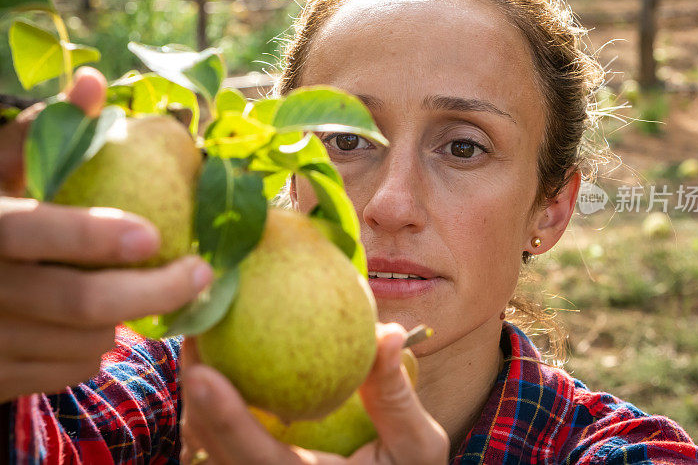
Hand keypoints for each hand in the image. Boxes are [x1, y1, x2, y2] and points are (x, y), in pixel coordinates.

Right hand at [0, 68, 213, 402]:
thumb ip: (38, 134)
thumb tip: (93, 81)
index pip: (32, 233)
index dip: (93, 234)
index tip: (155, 234)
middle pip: (79, 301)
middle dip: (154, 292)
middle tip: (201, 274)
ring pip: (81, 340)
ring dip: (126, 318)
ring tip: (142, 290)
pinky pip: (67, 371)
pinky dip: (97, 349)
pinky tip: (101, 322)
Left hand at [180, 323, 449, 463]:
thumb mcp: (416, 447)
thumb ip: (396, 397)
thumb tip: (385, 332)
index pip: (255, 457)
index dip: (224, 417)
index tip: (202, 373)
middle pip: (211, 449)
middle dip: (195, 393)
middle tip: (195, 330)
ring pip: (206, 447)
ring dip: (198, 396)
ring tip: (201, 336)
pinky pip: (220, 443)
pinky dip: (212, 405)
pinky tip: (222, 361)